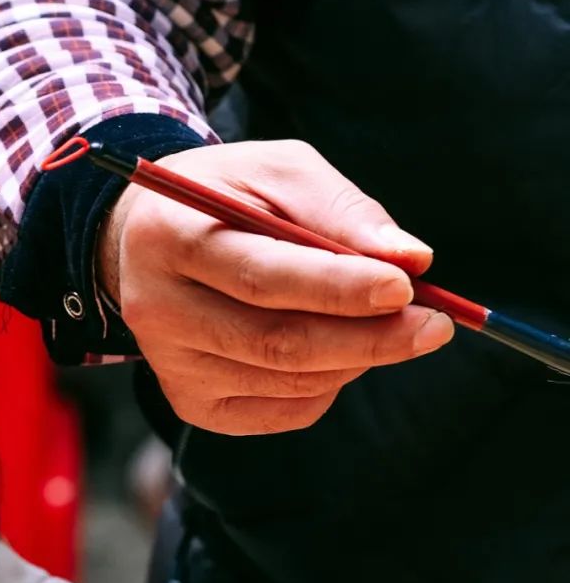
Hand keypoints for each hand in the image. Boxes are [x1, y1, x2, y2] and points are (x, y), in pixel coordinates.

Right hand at [98, 139, 454, 434]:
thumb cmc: (229, 197)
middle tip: (433, 326)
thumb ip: (341, 210)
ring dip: (356, 358)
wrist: (150, 241)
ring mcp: (171, 366)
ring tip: (392, 326)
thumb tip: (410, 261)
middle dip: (367, 338)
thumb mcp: (278, 172)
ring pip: (286, 382)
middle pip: (275, 342)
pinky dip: (331, 384)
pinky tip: (340, 349)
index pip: (261, 276)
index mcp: (169, 238)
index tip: (405, 287)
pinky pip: (283, 410)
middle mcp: (157, 311)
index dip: (337, 287)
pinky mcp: (192, 404)